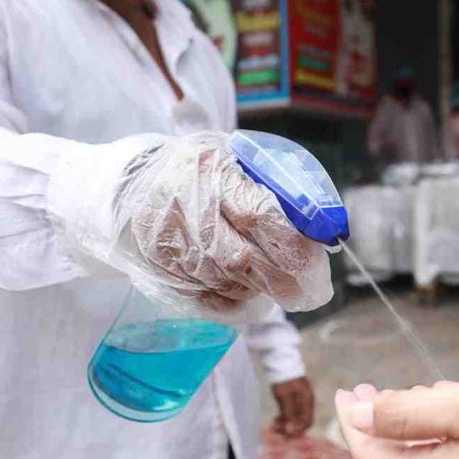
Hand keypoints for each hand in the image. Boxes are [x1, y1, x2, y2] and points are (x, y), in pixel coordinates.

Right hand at [115, 132, 331, 317]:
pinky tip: (246, 290)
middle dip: (279, 278)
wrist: (136, 180)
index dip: (288, 243)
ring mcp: (166, 238)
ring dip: (256, 288)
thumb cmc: (204, 170)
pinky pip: (203, 294)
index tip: (312, 261)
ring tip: (274, 284)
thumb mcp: (238, 159)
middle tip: (306, 291)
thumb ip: (277, 185)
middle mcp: (184, 205)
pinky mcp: (158, 264)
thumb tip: (322, 224)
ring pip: (222, 280)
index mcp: (211, 168)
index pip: (256, 213)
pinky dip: (231, 299)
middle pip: (238, 256)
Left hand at [271, 377, 314, 438]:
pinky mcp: (293, 397)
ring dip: (285, 424)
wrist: (280, 361)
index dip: (297, 431)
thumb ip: (288, 415)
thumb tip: (291, 432)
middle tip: (275, 430)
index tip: (285, 435)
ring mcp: (300, 399)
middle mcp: (306, 402)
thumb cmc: (283, 379)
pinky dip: (284, 417)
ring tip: (273, 426)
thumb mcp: (284, 398)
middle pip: (301, 421)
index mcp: (307, 401)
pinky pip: (291, 412)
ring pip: (295, 417)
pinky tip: (275, 419)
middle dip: (289, 428)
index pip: (307, 422)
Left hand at [335, 374, 458, 458]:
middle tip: (368, 389)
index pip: (370, 454)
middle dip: (378, 424)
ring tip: (411, 394)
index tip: (348, 388)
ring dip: (411, 430)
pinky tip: (456, 414)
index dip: (353, 418)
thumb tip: (361, 417)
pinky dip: (442, 440)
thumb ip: (409, 413)